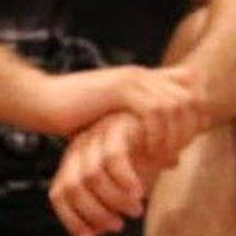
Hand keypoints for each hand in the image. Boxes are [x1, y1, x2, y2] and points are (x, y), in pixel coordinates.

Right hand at [39, 65, 209, 162]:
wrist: (40, 100)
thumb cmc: (73, 116)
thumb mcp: (117, 127)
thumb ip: (148, 138)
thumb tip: (176, 160)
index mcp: (143, 79)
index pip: (189, 89)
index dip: (195, 116)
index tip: (187, 143)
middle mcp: (142, 75)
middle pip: (189, 96)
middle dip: (190, 127)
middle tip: (179, 153)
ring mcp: (131, 79)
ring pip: (175, 104)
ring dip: (175, 133)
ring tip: (164, 156)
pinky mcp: (119, 90)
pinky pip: (154, 111)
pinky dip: (157, 133)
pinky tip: (148, 151)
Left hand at [49, 112, 163, 235]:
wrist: (168, 124)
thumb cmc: (144, 156)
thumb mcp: (123, 183)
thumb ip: (107, 202)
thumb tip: (96, 231)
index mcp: (75, 159)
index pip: (59, 194)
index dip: (72, 220)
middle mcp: (81, 145)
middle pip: (72, 188)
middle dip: (94, 213)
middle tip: (118, 225)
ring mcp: (97, 133)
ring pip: (92, 176)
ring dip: (113, 200)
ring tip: (135, 210)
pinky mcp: (118, 125)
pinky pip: (114, 158)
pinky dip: (125, 180)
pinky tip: (139, 191)